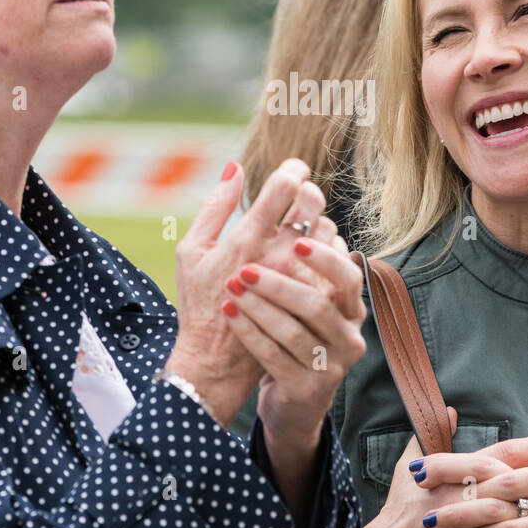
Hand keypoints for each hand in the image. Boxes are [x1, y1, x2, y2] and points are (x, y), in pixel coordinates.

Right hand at [166, 159, 325, 423]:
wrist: (216, 361)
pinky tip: (312, 254)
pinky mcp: (312, 300)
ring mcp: (299, 279)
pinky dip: (328, 251)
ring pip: (328, 230)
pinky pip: (335, 263)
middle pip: (311, 202)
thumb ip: (213, 207)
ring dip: (319, 220)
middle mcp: (277, 255)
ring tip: (304, 226)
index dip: (293, 169)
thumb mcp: (191, 251)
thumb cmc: (199, 302)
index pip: (284, 186)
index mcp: (246, 237)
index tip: (293, 170)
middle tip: (301, 193)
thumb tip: (235, 167)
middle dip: (309, 190)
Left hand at [221, 231, 364, 445]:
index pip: (349, 277)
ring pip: (294, 332)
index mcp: (351, 310)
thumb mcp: (309, 301)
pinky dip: (249, 332)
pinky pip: (274, 357)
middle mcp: (349, 338)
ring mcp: (330, 367)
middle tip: (247, 268)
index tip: (294, 241)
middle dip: (280, 284)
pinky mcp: (307, 390)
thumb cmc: (297, 337)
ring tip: (231, 287)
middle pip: (319, 305)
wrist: (294, 400)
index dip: (325, 258)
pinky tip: (229, 312)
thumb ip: (310, 261)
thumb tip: (305, 198)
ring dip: (259, 307)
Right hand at [367, 411, 527, 527]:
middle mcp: (456, 496)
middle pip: (505, 484)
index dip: (524, 449)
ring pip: (508, 519)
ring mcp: (462, 524)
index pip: (493, 455)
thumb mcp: (411, 464)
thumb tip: (452, 411)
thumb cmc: (401, 503)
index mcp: (448, 472)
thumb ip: (433, 437)